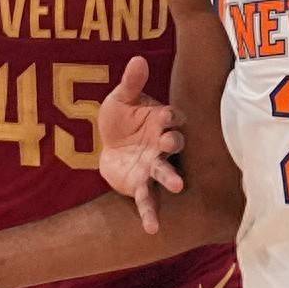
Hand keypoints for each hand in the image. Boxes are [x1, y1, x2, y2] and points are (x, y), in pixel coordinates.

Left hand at [95, 56, 186, 233]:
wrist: (110, 145)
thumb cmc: (122, 119)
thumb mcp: (121, 99)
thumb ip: (131, 83)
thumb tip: (137, 58)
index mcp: (161, 121)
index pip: (171, 117)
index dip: (171, 116)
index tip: (167, 116)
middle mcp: (163, 146)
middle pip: (173, 145)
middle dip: (173, 144)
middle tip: (171, 144)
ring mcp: (154, 167)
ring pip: (166, 173)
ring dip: (171, 178)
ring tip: (178, 186)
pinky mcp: (142, 186)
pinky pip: (148, 201)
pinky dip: (150, 215)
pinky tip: (152, 229)